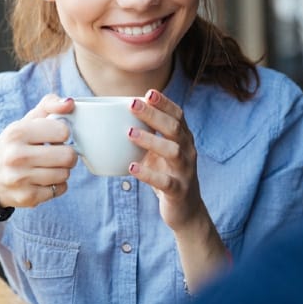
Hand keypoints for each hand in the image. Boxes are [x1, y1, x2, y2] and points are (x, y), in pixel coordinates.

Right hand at [0, 95, 77, 207]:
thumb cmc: (13, 146)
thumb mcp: (25, 122)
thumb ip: (49, 105)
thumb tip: (70, 103)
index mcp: (17, 132)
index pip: (63, 131)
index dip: (62, 134)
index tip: (53, 137)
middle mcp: (16, 156)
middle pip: (68, 155)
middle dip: (67, 154)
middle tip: (56, 154)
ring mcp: (21, 179)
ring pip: (66, 174)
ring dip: (62, 170)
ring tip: (48, 167)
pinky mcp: (27, 197)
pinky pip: (61, 189)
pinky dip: (57, 185)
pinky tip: (43, 180)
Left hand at [127, 89, 203, 231]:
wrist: (186, 211)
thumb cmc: (167, 174)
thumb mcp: (159, 153)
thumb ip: (146, 135)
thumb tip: (114, 116)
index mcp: (184, 139)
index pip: (178, 115)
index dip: (164, 103)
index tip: (148, 92)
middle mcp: (188, 151)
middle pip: (174, 128)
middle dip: (154, 114)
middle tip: (133, 104)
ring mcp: (185, 171)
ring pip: (173, 151)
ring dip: (151, 140)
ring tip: (130, 133)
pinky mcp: (179, 191)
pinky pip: (165, 181)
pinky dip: (148, 174)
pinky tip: (132, 167)